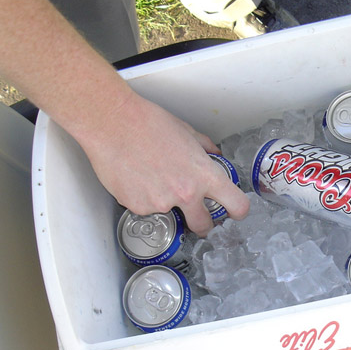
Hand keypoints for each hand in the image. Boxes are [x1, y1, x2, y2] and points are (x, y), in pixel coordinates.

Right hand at [80, 90, 249, 236]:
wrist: (112, 124)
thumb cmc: (147, 123)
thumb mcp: (187, 132)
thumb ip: (205, 149)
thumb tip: (214, 155)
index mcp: (205, 175)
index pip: (236, 205)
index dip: (237, 212)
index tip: (234, 213)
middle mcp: (186, 193)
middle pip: (204, 226)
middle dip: (202, 223)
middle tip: (195, 214)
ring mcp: (161, 204)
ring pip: (170, 214)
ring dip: (166, 203)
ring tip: (151, 178)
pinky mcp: (138, 208)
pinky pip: (146, 209)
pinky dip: (143, 199)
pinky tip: (136, 178)